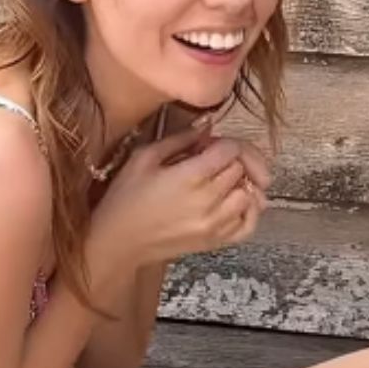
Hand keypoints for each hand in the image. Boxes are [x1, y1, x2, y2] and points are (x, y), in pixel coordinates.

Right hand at [89, 125, 271, 272]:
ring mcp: (215, 225)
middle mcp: (208, 201)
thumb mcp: (144, 157)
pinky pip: (249, 224)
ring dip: (241, 183)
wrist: (117, 241)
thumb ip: (180, 138)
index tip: (207, 146)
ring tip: (222, 180)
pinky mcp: (215, 242)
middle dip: (231, 160)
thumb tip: (208, 125)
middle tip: (212, 161)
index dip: (222, 143)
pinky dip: (249, 210)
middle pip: (242, 169)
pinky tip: (235, 201)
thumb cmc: (125, 198)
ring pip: (251, 195)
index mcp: (191, 177)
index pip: (232, 150)